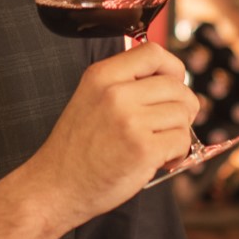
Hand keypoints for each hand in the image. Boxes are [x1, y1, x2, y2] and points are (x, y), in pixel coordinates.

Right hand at [25, 42, 198, 229]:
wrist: (55, 187)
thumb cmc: (76, 148)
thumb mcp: (91, 99)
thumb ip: (124, 84)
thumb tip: (172, 81)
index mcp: (101, 75)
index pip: (153, 52)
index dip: (172, 68)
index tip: (173, 85)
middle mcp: (115, 93)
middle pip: (176, 86)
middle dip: (182, 107)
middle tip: (169, 125)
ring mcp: (130, 120)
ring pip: (182, 114)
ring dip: (179, 133)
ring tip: (158, 146)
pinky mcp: (143, 148)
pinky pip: (182, 140)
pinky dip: (177, 153)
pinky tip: (159, 160)